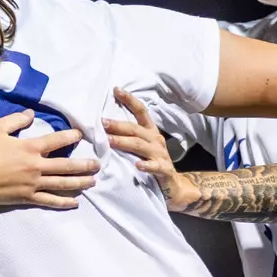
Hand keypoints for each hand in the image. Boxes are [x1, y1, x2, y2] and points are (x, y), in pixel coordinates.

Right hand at [0, 110, 97, 209]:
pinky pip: (49, 200)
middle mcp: (36, 166)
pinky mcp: (27, 197)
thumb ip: (16, 120)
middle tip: (98, 164)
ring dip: (80, 182)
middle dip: (85, 165)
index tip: (80, 135)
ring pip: (62, 183)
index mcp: (30, 147)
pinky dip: (63, 202)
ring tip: (93, 181)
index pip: (57, 140)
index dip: (71, 136)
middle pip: (66, 165)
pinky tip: (75, 202)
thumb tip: (31, 114)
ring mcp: (33, 183)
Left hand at [103, 89, 196, 210]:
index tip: (116, 90)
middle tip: (102, 122)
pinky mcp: (164, 170)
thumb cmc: (153, 162)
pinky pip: (155, 167)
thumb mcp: (142, 147)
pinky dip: (147, 166)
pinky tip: (137, 166)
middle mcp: (155, 140)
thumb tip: (104, 125)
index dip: (129, 100)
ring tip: (110, 141)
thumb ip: (128, 136)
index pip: (141, 111)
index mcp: (150, 132)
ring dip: (124, 142)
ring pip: (140, 146)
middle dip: (118, 125)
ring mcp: (160, 155)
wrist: (173, 186)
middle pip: (136, 129)